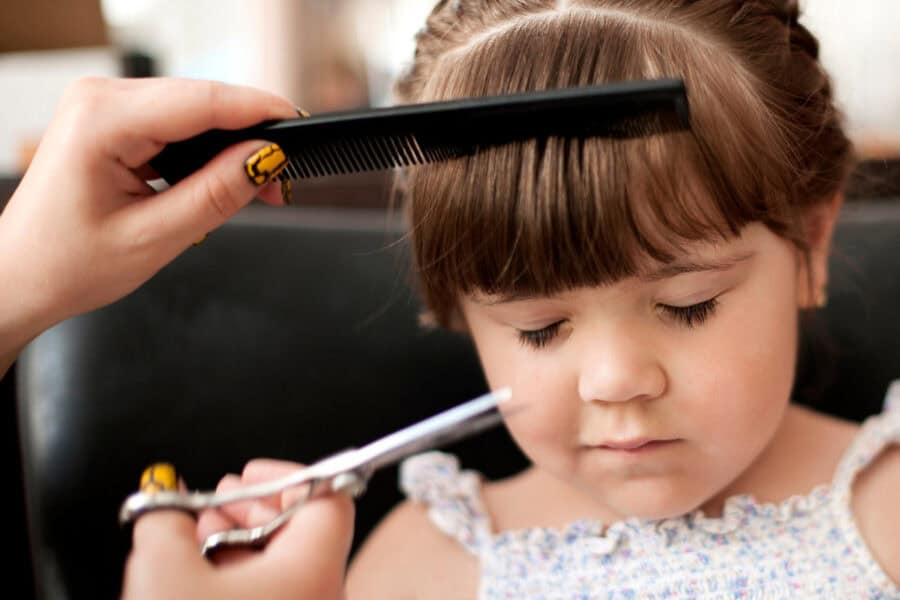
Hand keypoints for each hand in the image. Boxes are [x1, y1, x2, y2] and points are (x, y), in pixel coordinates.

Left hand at [0, 77, 296, 350]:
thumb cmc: (66, 264)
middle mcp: (100, 99)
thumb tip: (266, 159)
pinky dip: (207, 150)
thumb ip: (217, 193)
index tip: (301, 129)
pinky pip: (176, 123)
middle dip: (251, 138)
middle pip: (202, 101)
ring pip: (194, 112)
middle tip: (283, 183)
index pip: (203, 100)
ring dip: (231, 146)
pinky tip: (224, 178)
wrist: (19, 278)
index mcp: (102, 120)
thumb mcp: (155, 237)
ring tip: (259, 189)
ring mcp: (104, 106)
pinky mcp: (113, 121)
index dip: (260, 112)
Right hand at [122, 461, 352, 599]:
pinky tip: (197, 579)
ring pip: (283, 568)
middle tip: (216, 501)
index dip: (289, 476)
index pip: (330, 499)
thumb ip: (163, 520)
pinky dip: (238, 580)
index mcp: (313, 573)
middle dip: (251, 508)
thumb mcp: (161, 571)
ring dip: (239, 545)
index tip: (251, 472)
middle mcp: (320, 597)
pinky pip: (271, 596)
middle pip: (302, 531)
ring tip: (195, 538)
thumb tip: (160, 499)